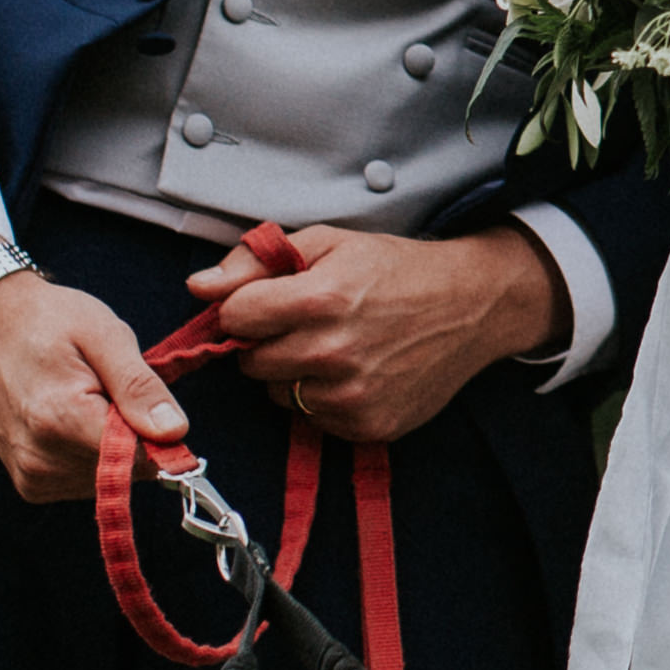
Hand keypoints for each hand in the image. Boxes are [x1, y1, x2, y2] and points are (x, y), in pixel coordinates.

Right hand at [0, 269, 189, 505]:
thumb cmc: (49, 320)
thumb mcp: (105, 335)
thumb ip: (139, 387)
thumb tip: (174, 433)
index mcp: (60, 419)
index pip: (140, 457)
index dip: (158, 433)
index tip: (148, 402)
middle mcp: (40, 458)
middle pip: (125, 472)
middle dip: (131, 434)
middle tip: (105, 391)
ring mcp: (30, 476)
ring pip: (107, 480)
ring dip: (110, 446)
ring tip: (84, 401)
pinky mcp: (29, 484)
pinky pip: (84, 482)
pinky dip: (90, 455)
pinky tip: (72, 420)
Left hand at [190, 222, 560, 441]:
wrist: (472, 306)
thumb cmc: (396, 269)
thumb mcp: (328, 243)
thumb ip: (256, 261)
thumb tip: (197, 287)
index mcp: (319, 299)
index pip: (235, 318)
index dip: (248, 307)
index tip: (271, 302)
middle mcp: (332, 353)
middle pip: (252, 362)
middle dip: (269, 342)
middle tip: (306, 324)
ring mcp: (352, 396)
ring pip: (280, 395)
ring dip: (294, 374)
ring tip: (334, 348)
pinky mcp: (369, 426)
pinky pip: (314, 420)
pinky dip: (324, 400)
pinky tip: (356, 372)